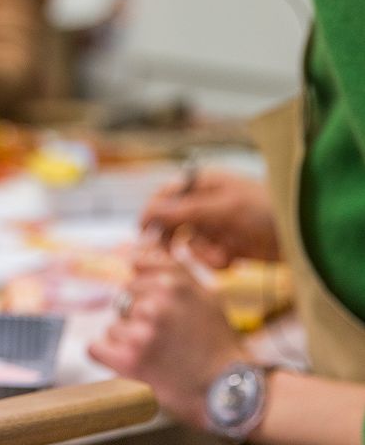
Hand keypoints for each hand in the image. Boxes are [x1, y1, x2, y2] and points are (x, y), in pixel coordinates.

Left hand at [90, 248, 246, 427]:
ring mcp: (141, 333)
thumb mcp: (205, 295)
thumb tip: (135, 254)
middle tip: (163, 339)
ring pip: (113, 327)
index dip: (147, 296)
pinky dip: (108, 357)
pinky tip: (131, 363)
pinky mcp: (128, 360)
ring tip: (155, 355)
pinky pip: (95, 348)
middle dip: (137, 318)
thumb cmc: (216, 342)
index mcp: (173, 283)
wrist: (225, 389)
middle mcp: (156, 304)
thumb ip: (172, 269)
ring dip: (127, 341)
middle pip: (124, 301)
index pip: (136, 273)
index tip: (161, 313)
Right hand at [141, 170, 279, 266]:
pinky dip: (216, 262)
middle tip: (170, 257)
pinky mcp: (226, 245)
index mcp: (203, 183)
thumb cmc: (265, 211)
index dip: (151, 214)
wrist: (301, 236)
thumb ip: (184, 210)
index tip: (143, 234)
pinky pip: (206, 257)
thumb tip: (150, 211)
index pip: (165, 195)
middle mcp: (205, 202)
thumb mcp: (222, 208)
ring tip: (222, 258)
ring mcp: (216, 225)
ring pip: (189, 244)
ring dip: (202, 254)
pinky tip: (234, 261)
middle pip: (172, 222)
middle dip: (174, 241)